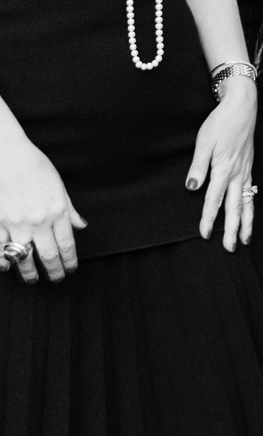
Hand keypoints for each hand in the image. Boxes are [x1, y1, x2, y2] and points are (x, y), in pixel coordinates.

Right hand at [0, 137, 84, 282]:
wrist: (8, 156)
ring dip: (28, 272)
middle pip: (48, 256)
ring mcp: (16, 224)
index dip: (69, 261)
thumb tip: (81, 226)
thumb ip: (70, 210)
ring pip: (23, 258)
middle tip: (56, 279)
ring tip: (32, 279)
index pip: (66, 245)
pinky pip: (0, 249)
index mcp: (57, 212)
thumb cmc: (36, 168)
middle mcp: (38, 221)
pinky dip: (2, 261)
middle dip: (54, 271)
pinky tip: (6, 267)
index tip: (70, 269)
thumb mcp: (59, 187)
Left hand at [186, 76, 256, 250]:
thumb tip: (192, 188)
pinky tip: (250, 213)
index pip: (214, 199)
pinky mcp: (249, 167)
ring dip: (246, 222)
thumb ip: (198, 166)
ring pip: (248, 202)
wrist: (243, 107)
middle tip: (230, 248)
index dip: (208, 218)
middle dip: (233, 229)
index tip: (204, 234)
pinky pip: (251, 192)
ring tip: (245, 239)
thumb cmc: (221, 122)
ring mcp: (246, 171)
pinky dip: (251, 206)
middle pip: (235, 207)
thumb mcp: (204, 141)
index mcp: (224, 168)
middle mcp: (238, 173)